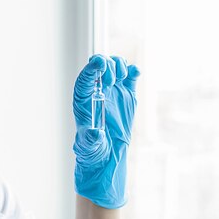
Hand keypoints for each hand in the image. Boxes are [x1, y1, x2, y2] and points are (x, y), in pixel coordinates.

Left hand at [72, 54, 140, 208]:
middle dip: (107, 66)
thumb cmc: (93, 149)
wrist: (109, 154)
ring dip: (119, 65)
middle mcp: (96, 90)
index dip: (92, 67)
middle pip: (100, 65)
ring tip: (122, 77)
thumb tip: (96, 133)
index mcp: (83, 99)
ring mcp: (113, 90)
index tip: (100, 64)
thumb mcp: (89, 145)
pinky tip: (135, 73)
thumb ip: (91, 139)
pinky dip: (133, 71)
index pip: (85, 77)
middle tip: (112, 81)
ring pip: (114, 66)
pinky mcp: (127, 94)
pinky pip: (130, 76)